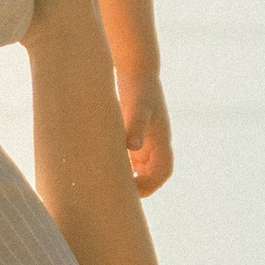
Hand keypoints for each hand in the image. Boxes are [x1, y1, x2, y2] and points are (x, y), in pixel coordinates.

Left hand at [117, 63, 173, 196]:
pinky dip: (121, 166)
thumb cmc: (139, 89)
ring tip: (106, 182)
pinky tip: (102, 166)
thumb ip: (136, 126)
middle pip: (152, 175)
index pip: (162, 172)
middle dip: (138, 186)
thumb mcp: (137, 107)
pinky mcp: (135, 135)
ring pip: (141, 169)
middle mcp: (156, 144)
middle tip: (114, 192)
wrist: (137, 72)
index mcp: (161, 141)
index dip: (150, 185)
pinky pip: (131, 159)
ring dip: (129, 178)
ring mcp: (146, 141)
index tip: (130, 190)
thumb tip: (132, 148)